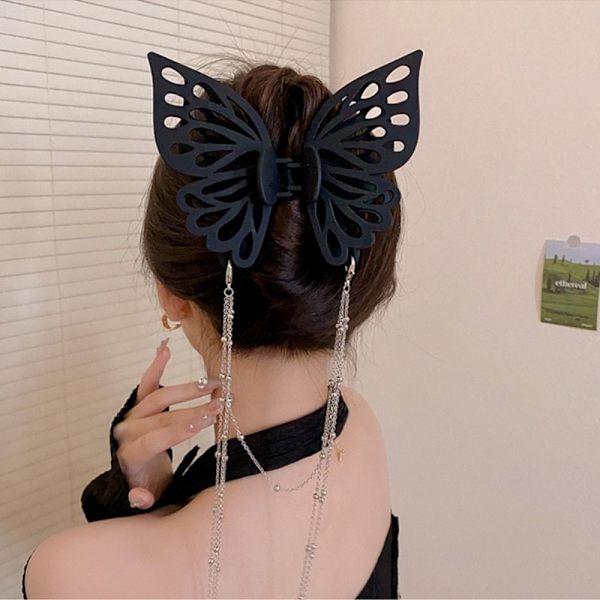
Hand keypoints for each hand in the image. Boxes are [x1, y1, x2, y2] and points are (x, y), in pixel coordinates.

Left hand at [113, 339, 221, 509]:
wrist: (131, 471)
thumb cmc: (146, 482)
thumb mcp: (146, 495)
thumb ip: (141, 498)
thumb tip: (140, 498)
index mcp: (130, 454)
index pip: (155, 439)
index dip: (178, 431)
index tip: (202, 423)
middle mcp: (128, 431)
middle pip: (163, 417)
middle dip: (194, 410)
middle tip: (219, 405)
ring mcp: (132, 414)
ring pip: (160, 397)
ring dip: (188, 389)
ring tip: (213, 385)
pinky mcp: (137, 404)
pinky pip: (147, 383)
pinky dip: (156, 365)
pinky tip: (165, 349)